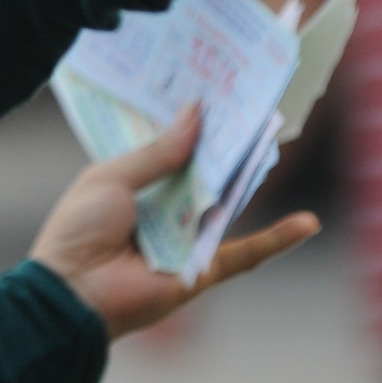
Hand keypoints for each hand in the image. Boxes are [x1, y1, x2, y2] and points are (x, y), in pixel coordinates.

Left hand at [29, 105, 320, 340]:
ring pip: (228, 202)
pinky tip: (308, 223)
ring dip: (251, 175)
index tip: (214, 91)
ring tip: (278, 137)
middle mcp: (165, 209)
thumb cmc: (81, 229)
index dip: (191, 124)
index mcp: (137, 184)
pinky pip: (245, 254)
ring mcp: (186, 238)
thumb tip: (195, 116)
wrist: (73, 291)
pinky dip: (278, 240)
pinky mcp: (202, 269)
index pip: (172, 149)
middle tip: (252, 105)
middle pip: (204, 172)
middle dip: (226, 143)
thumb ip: (158, 152)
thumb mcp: (112, 177)